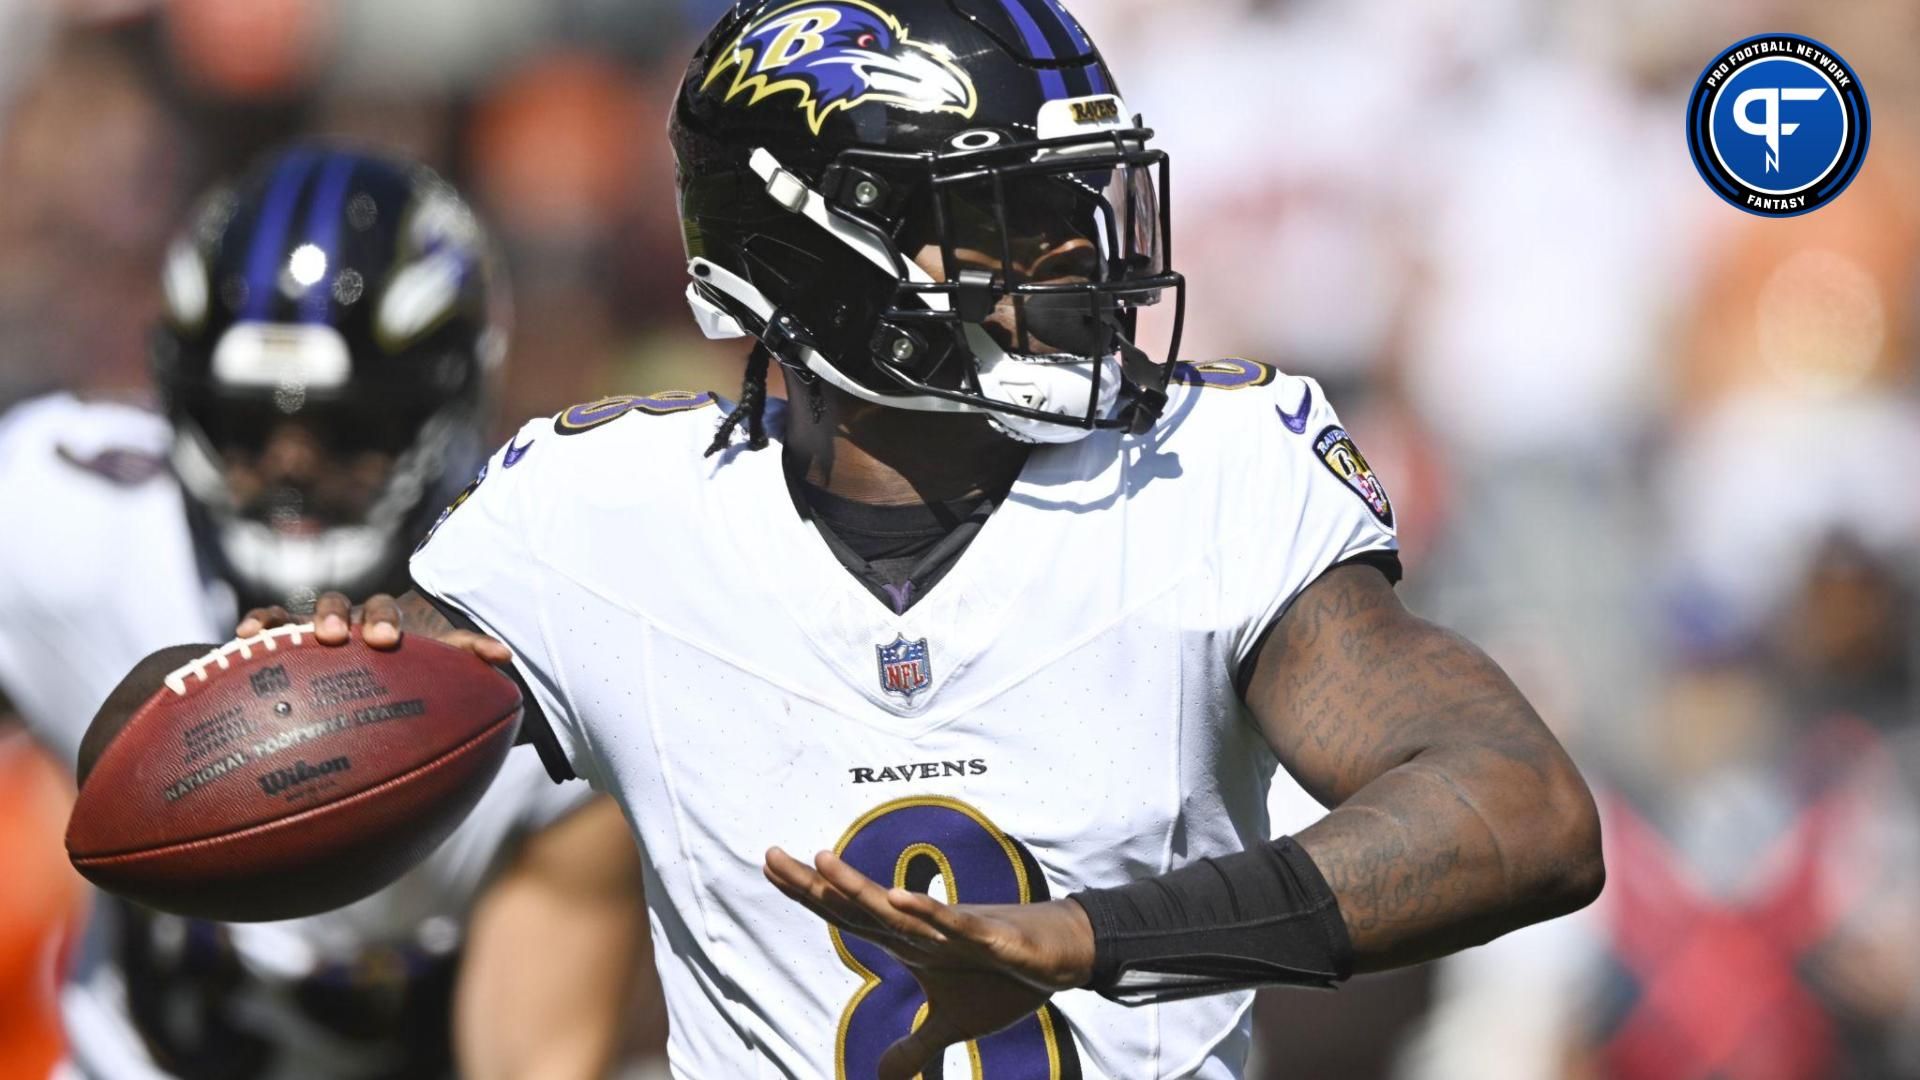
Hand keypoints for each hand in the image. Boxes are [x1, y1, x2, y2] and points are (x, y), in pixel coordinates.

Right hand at [236, 591, 509, 664]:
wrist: (370, 666)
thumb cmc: (403, 667)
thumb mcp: (433, 660)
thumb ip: (466, 654)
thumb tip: (505, 654)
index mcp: (385, 622)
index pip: (387, 612)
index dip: (385, 620)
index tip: (387, 641)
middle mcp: (348, 621)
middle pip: (342, 605)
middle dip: (339, 617)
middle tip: (339, 637)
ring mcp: (312, 627)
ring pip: (301, 613)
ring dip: (292, 620)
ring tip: (278, 635)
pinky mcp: (281, 639)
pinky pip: (266, 626)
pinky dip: (256, 625)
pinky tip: (240, 638)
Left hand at [764, 847, 1095, 1079]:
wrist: (1058, 956)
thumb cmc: (1002, 978)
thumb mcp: (953, 1024)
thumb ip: (915, 1045)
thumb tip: (882, 1076)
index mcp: (908, 942)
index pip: (848, 916)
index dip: (809, 895)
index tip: (771, 865)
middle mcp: (922, 929)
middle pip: (859, 906)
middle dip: (814, 884)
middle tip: (769, 855)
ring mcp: (953, 929)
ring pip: (897, 909)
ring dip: (860, 887)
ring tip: (820, 862)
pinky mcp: (989, 936)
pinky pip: (953, 923)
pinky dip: (926, 911)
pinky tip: (897, 895)